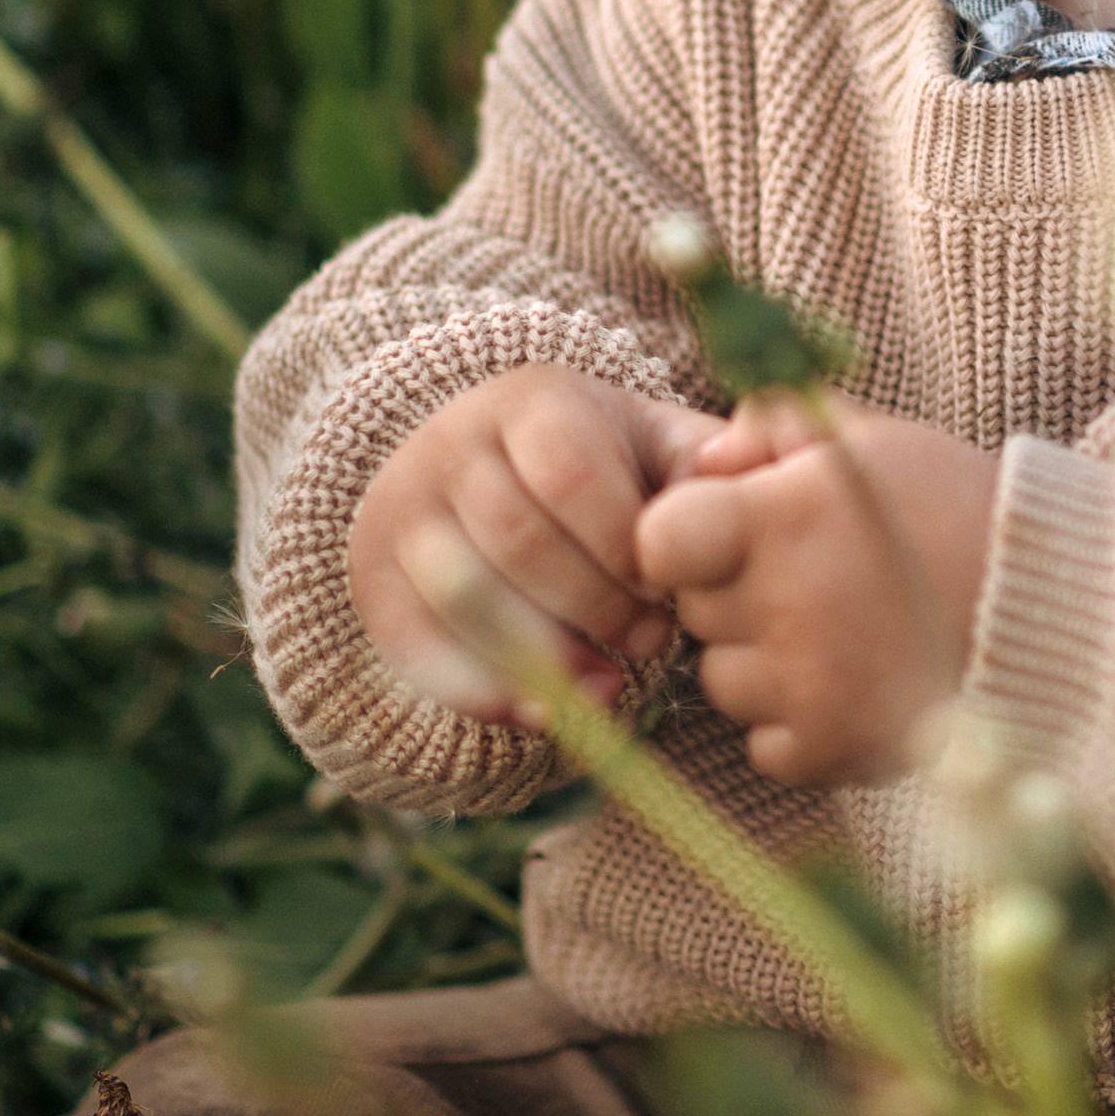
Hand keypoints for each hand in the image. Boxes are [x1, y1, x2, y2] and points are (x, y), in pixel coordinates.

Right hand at [350, 364, 723, 722]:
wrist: (480, 462)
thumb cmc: (601, 463)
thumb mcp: (653, 443)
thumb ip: (706, 461)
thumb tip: (739, 471)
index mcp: (533, 402)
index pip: (570, 475)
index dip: (625, 546)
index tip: (667, 586)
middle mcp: (453, 444)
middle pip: (518, 540)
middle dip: (594, 605)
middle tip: (648, 640)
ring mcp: (404, 510)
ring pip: (464, 595)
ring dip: (543, 655)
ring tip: (605, 688)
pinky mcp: (375, 578)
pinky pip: (415, 645)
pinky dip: (480, 691)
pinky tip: (540, 713)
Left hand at [634, 394, 1002, 787]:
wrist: (1049, 607)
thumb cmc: (955, 509)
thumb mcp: (872, 441)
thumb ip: (776, 425)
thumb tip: (708, 458)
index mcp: (784, 520)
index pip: (659, 541)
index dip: (681, 536)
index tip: (723, 535)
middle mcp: (785, 608)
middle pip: (694, 611)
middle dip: (733, 592)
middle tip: (809, 577)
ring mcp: (807, 689)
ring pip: (723, 682)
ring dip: (761, 661)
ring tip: (838, 632)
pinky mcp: (832, 752)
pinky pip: (765, 745)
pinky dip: (795, 724)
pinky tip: (850, 684)